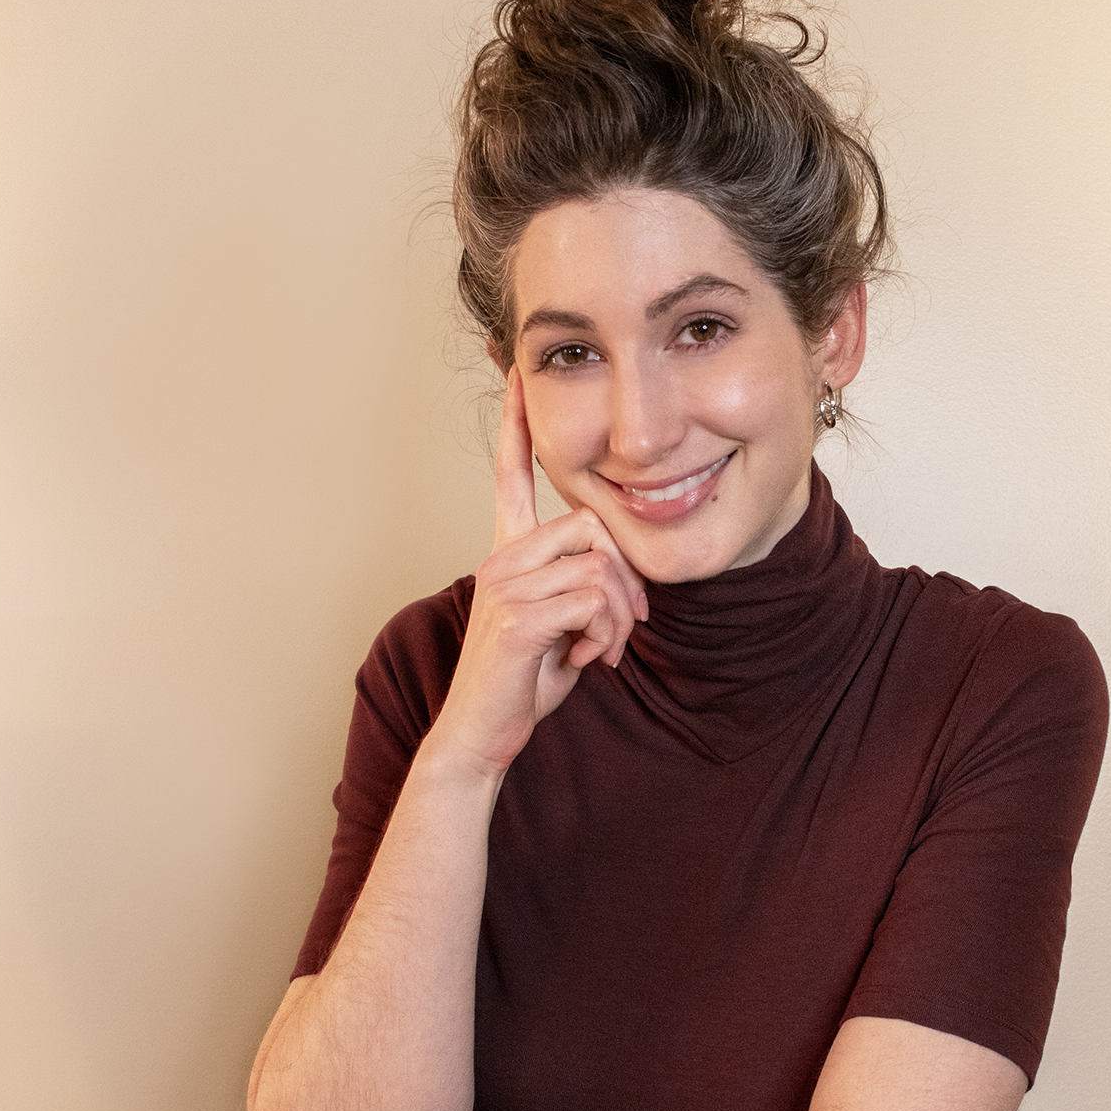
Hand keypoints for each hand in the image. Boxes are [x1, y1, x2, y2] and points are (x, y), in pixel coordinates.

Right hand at [433, 371, 646, 776]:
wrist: (482, 735)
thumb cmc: (522, 682)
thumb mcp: (562, 625)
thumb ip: (585, 588)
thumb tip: (621, 581)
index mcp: (508, 553)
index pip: (509, 474)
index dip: (516, 424)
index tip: (517, 374)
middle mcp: (501, 559)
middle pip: (593, 524)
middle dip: (627, 578)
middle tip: (628, 626)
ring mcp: (506, 586)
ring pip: (600, 569)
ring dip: (620, 618)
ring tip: (602, 650)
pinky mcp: (518, 618)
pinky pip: (593, 602)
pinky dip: (606, 636)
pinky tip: (587, 661)